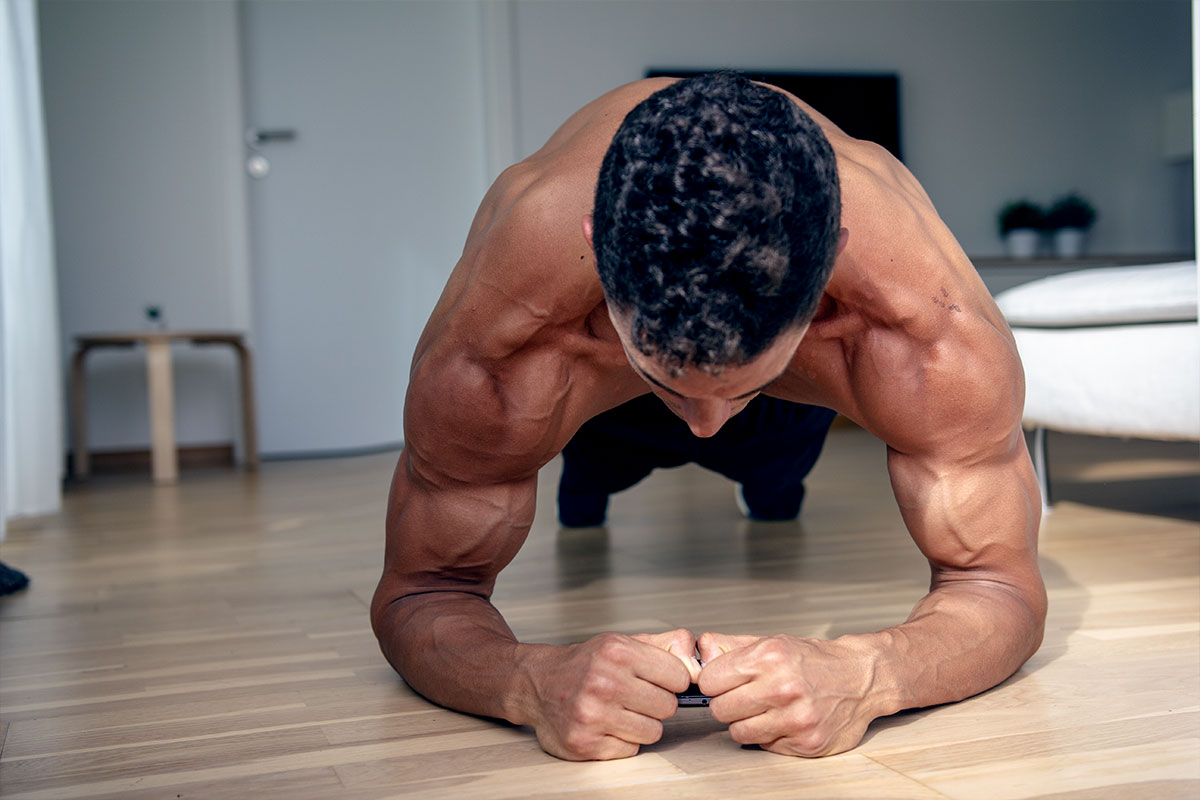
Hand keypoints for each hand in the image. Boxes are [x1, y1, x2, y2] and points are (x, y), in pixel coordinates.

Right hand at [523, 628, 695, 759]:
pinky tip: (606, 726)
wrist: (538, 683)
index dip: (672, 681)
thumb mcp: (622, 642)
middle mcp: (604, 681)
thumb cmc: (585, 664)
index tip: (659, 681)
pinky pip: (630, 750)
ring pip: (653, 732)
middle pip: (667, 707)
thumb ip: (664, 646)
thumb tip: (698, 665)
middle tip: (636, 697)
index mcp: (617, 652)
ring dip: (641, 724)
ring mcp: (593, 715)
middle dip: (656, 704)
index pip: (678, 677)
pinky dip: (622, 741)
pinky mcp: (585, 743)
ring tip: (620, 711)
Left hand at [697, 632, 879, 756]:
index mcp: (770, 657)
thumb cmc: (814, 660)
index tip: (722, 683)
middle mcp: (783, 687)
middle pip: (721, 709)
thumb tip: (699, 649)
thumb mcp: (773, 642)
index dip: (714, 683)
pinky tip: (785, 720)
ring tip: (765, 710)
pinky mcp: (807, 742)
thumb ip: (732, 646)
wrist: (861, 676)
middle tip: (743, 698)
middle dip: (727, 705)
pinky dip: (771, 735)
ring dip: (746, 723)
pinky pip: (765, 745)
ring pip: (739, 732)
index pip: (711, 680)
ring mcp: (796, 718)